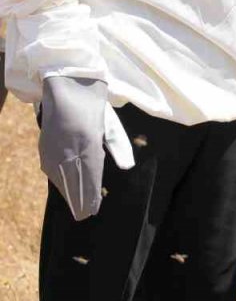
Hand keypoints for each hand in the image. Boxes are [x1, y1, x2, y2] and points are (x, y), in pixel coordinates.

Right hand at [39, 76, 134, 219]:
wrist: (67, 84)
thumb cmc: (93, 104)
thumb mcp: (109, 124)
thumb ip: (118, 146)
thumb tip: (125, 167)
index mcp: (89, 142)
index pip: (91, 175)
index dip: (92, 194)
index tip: (94, 209)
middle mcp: (70, 147)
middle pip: (75, 179)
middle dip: (80, 199)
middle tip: (84, 216)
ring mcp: (55, 145)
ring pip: (61, 176)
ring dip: (68, 192)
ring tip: (75, 207)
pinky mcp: (45, 143)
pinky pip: (51, 167)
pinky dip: (58, 180)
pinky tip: (62, 187)